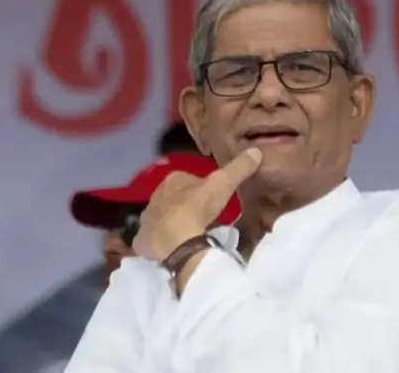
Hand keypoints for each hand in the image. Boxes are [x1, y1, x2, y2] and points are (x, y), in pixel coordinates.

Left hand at [132, 148, 262, 260]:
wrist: (176, 240)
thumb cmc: (197, 208)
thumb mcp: (223, 184)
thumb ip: (238, 168)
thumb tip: (256, 150)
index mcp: (171, 180)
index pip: (185, 179)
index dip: (197, 188)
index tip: (210, 198)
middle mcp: (154, 197)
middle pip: (172, 199)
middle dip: (183, 205)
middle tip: (201, 216)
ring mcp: (146, 220)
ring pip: (161, 218)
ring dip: (172, 223)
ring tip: (189, 233)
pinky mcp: (142, 241)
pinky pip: (151, 239)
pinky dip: (159, 243)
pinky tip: (171, 248)